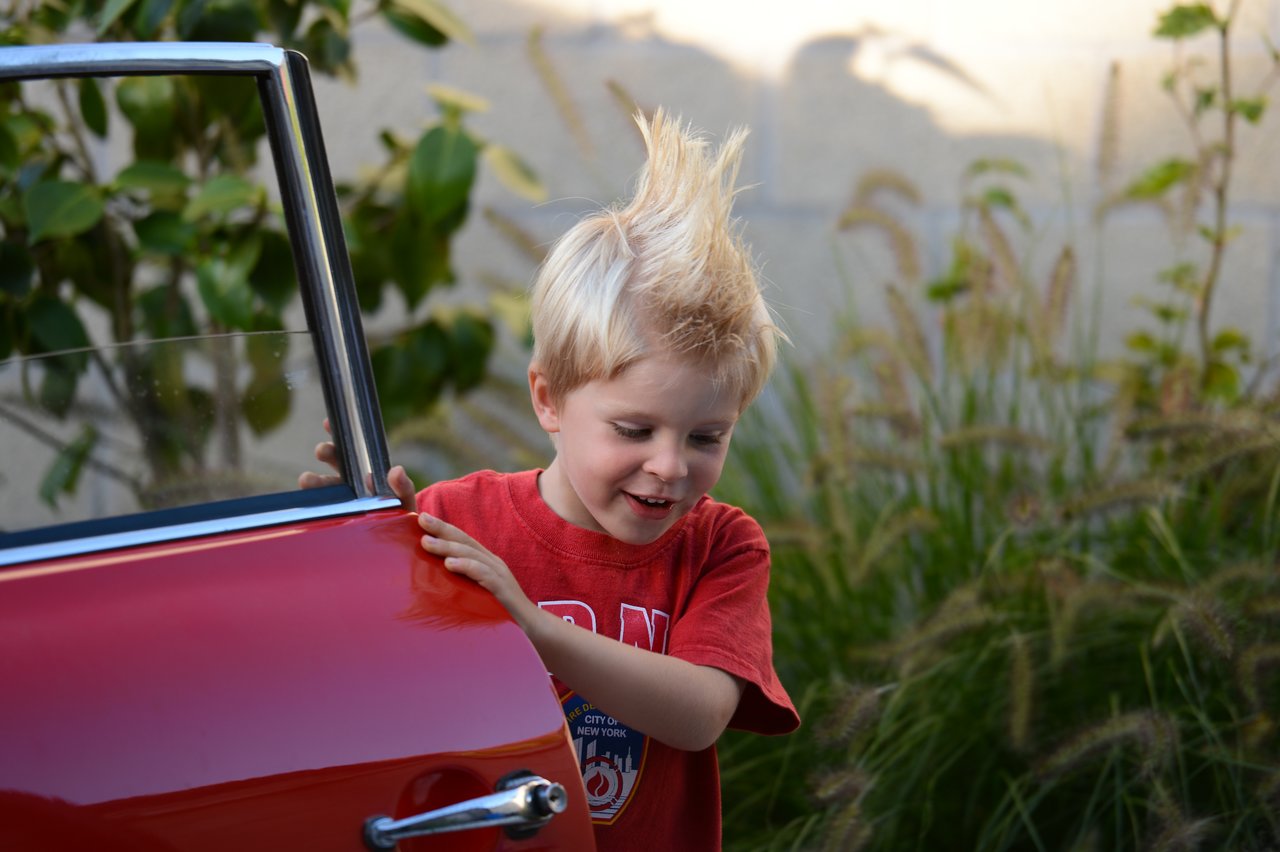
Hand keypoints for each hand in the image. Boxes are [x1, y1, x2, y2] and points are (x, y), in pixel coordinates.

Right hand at [298, 418, 416, 510]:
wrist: (397, 540)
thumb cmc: (400, 515)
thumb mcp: (404, 499)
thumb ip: (403, 486)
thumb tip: (396, 470)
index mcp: (364, 472)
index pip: (350, 449)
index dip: (338, 434)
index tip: (328, 422)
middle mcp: (349, 482)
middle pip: (334, 462)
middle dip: (327, 453)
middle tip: (323, 451)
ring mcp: (339, 499)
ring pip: (322, 485)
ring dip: (313, 481)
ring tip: (306, 480)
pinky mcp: (333, 516)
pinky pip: (319, 509)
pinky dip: (311, 505)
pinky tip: (305, 504)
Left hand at [417, 513, 536, 628]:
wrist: (531, 624)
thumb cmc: (501, 610)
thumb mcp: (479, 591)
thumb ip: (463, 582)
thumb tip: (438, 576)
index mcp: (486, 561)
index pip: (463, 540)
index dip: (444, 528)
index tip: (422, 518)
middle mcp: (493, 562)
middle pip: (465, 540)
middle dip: (442, 528)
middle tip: (422, 519)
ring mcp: (499, 573)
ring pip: (471, 554)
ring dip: (447, 546)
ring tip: (426, 542)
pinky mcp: (502, 588)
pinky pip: (483, 574)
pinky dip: (466, 566)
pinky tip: (449, 564)